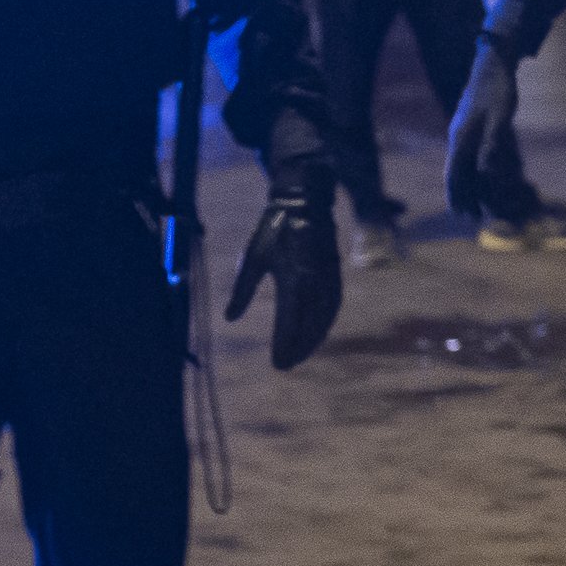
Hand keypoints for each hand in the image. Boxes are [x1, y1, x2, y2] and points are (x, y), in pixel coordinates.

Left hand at [227, 163, 342, 369]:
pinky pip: (333, 305)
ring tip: (302, 354)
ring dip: (314, 338)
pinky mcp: (334, 273)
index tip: (278, 363)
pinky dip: (326, 322)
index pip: (289, 321)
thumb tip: (230, 318)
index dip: (284, 345)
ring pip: (325, 317)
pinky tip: (319, 331)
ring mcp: (328, 278)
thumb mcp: (251, 258)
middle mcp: (314, 282)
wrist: (303, 201)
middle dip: (299, 347)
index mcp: (293, 278)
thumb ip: (243, 291)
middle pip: (310, 325)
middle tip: (287, 364)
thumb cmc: (272, 229)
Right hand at [445, 45, 523, 218]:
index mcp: (461, 137)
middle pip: (457, 174)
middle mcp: (458, 137)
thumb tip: (486, 172)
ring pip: (464, 166)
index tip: (460, 216)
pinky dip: (476, 172)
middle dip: (464, 198)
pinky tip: (484, 180)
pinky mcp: (473, 127)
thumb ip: (493, 144)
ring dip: (471, 188)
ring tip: (480, 207)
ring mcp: (464, 132)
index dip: (457, 196)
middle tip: (472, 219)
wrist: (494, 63)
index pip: (454, 173)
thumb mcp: (501, 117)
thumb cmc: (499, 88)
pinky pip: (471, 156)